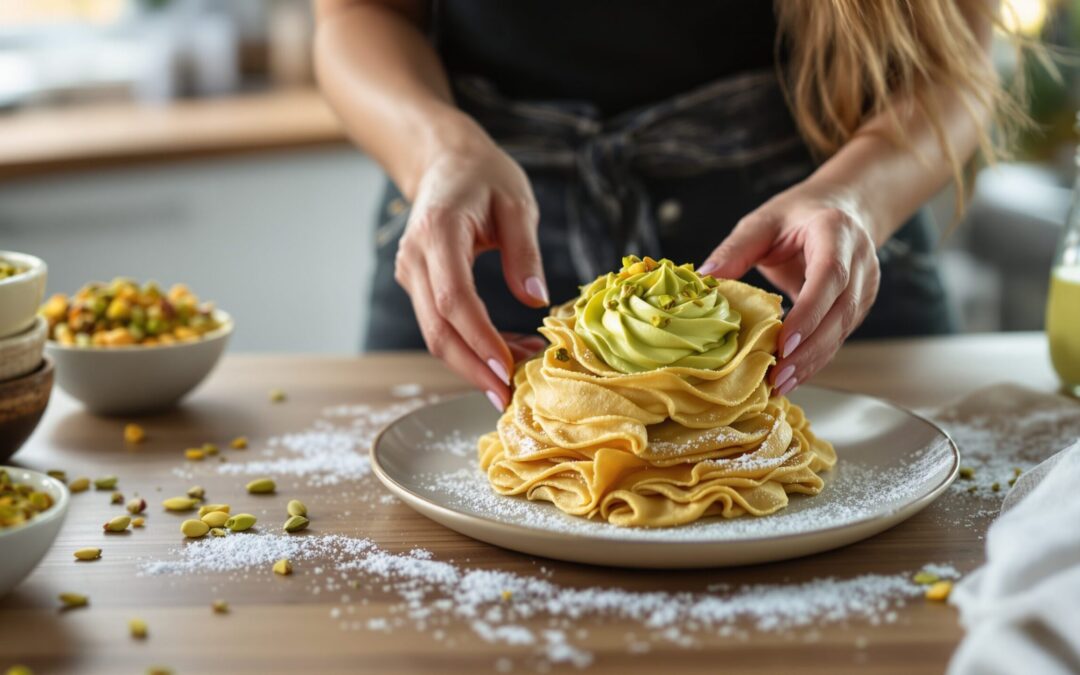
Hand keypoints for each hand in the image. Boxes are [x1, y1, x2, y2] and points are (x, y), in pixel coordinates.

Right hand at [394, 127, 548, 410]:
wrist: (443, 160)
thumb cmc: (484, 175)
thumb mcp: (517, 203)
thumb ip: (525, 251)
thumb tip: (536, 301)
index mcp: (438, 232)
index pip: (454, 298)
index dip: (479, 338)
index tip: (508, 368)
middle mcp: (415, 258)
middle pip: (437, 329)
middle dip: (473, 368)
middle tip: (509, 397)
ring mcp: (411, 274)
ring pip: (436, 333)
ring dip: (474, 361)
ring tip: (519, 375)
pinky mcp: (418, 284)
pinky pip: (441, 323)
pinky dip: (471, 344)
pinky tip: (507, 352)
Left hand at [698, 181, 880, 395]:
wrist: (843, 207)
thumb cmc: (798, 214)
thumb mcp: (763, 222)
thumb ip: (736, 248)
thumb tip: (706, 277)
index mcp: (835, 232)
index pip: (829, 276)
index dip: (809, 312)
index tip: (784, 341)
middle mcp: (859, 260)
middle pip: (840, 311)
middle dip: (809, 348)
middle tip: (777, 375)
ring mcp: (866, 285)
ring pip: (843, 330)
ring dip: (813, 360)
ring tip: (781, 383)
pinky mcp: (861, 305)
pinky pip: (840, 335)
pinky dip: (816, 357)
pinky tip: (793, 374)